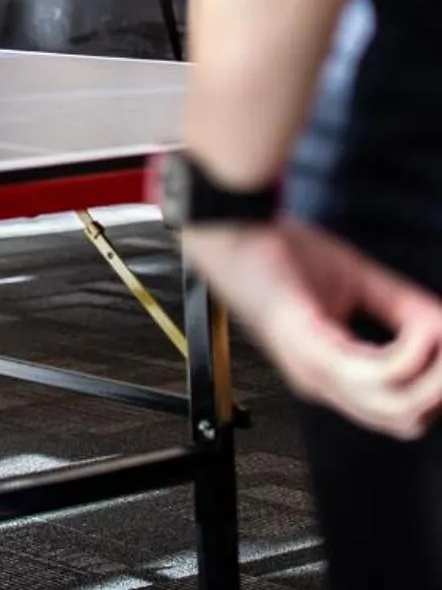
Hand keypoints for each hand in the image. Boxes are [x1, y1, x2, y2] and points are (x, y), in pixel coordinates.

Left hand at [189, 219, 441, 439]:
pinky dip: (410, 354)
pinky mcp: (306, 345)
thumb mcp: (359, 284)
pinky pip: (372, 373)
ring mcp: (312, 367)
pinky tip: (421, 328)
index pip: (401, 411)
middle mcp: (320, 381)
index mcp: (330, 373)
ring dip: (435, 376)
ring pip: (395, 407)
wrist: (228, 228)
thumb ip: (405, 309)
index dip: (438, 389)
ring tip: (441, 336)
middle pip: (404, 420)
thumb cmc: (281, 254)